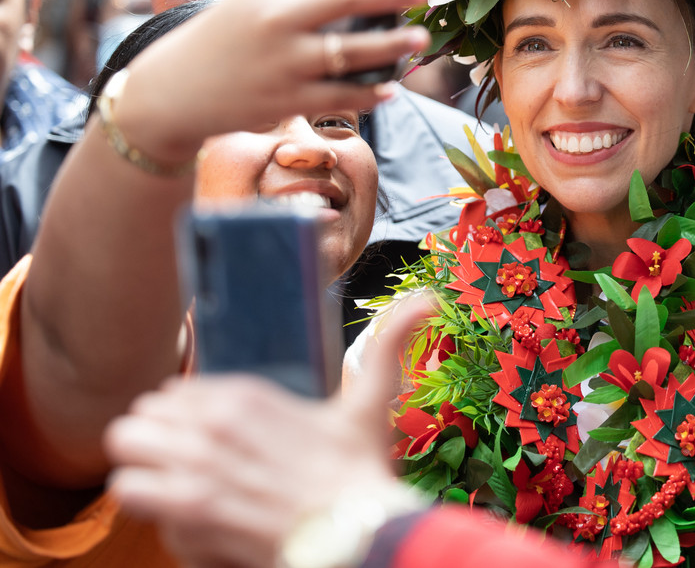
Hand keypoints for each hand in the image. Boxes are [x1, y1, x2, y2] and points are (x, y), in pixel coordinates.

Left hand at [104, 296, 432, 567]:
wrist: (354, 534)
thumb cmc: (360, 473)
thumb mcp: (371, 403)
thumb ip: (391, 343)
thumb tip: (429, 299)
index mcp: (247, 395)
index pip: (176, 390)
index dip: (185, 413)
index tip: (207, 432)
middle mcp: (213, 425)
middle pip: (141, 416)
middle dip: (155, 437)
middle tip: (182, 458)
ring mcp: (196, 467)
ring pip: (125, 450)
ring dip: (143, 467)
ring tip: (169, 482)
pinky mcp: (186, 511)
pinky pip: (131, 492)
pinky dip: (148, 504)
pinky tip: (177, 511)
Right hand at [118, 0, 430, 164]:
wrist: (170, 93)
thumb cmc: (218, 41)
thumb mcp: (247, 2)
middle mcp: (278, 20)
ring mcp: (286, 62)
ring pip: (352, 51)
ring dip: (391, 45)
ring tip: (419, 38)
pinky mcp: (290, 99)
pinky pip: (341, 95)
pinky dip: (369, 93)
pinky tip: (390, 87)